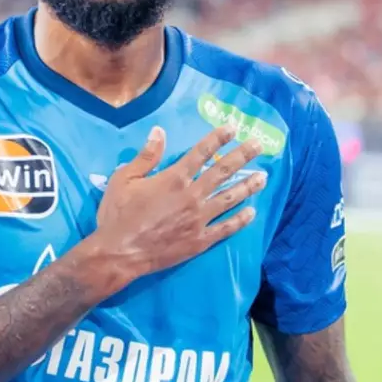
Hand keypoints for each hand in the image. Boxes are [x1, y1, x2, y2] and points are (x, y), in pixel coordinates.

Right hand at [86, 125, 267, 291]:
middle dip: (242, 156)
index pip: (201, 153)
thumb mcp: (124, 179)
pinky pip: (226, 228)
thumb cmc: (118, 214)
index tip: (232, 128)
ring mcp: (199, 219)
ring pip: (229, 198)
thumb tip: (159, 131)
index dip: (217, 138)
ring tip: (264, 178)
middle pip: (222, 172)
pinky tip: (252, 212)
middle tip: (258, 145)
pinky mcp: (200, 240)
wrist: (119, 253)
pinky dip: (240, 220)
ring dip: (248, 186)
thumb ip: (145, 156)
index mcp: (173, 178)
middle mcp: (191, 195)